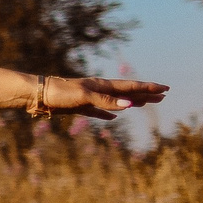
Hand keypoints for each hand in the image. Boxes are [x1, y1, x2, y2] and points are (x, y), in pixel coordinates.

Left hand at [48, 75, 168, 118]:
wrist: (37, 94)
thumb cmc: (60, 93)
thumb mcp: (84, 97)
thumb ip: (106, 101)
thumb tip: (129, 105)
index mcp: (103, 85)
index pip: (131, 86)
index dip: (148, 88)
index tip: (165, 89)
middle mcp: (99, 91)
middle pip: (127, 93)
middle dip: (146, 94)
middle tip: (163, 96)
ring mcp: (90, 99)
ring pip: (116, 101)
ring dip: (132, 102)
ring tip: (145, 103)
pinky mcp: (80, 107)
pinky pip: (99, 111)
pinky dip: (108, 114)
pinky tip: (114, 117)